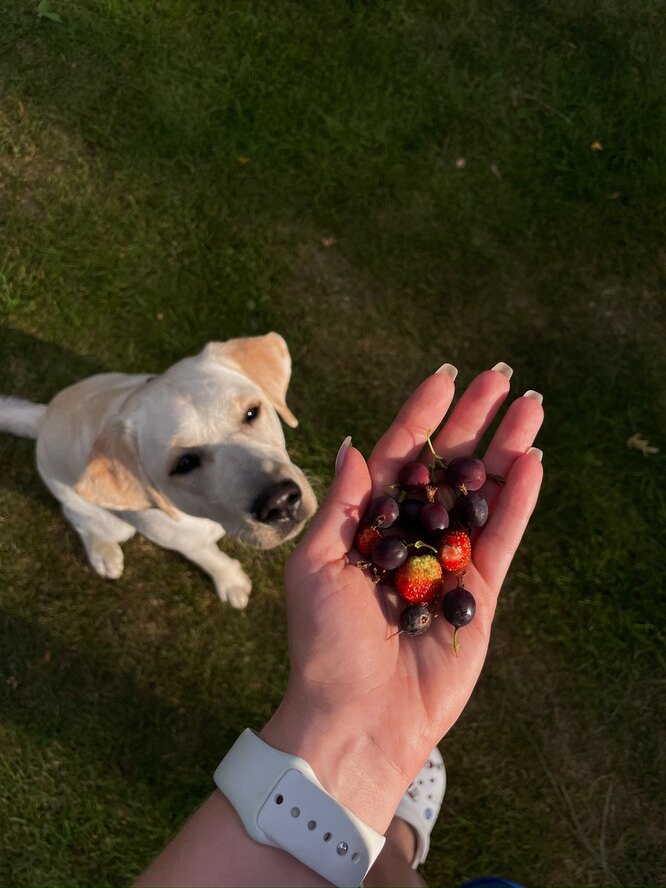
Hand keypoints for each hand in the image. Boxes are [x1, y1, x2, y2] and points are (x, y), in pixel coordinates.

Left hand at [262, 366, 542, 834]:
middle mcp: (410, 536)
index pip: (398, 457)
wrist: (356, 717)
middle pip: (448, 467)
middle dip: (474, 422)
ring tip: (530, 409)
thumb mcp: (316, 564)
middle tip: (503, 379)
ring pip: (482, 494)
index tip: (444, 378)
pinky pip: (501, 538)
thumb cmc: (323, 644)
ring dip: (506, 451)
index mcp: (367, 524)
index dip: (421, 417)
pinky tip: (531, 463)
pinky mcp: (478, 591)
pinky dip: (516, 501)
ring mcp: (447, 561)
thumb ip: (343, 503)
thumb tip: (353, 444)